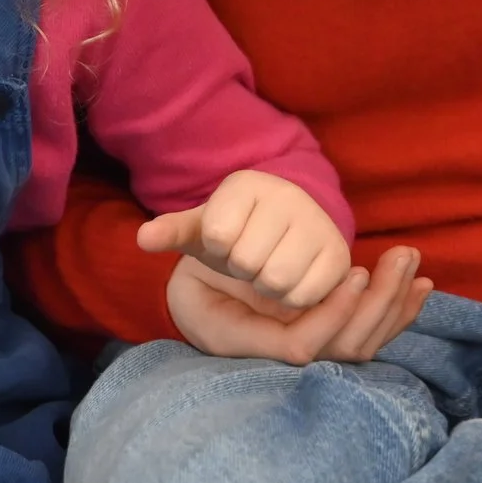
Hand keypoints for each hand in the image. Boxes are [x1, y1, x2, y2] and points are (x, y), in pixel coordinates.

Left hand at [137, 170, 352, 306]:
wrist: (289, 225)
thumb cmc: (238, 228)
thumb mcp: (201, 228)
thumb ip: (172, 232)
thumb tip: (142, 239)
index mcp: (247, 184)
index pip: (218, 236)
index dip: (218, 249)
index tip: (228, 240)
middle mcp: (288, 196)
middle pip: (246, 261)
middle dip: (242, 270)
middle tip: (251, 259)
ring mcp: (318, 223)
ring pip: (276, 280)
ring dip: (265, 285)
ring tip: (269, 269)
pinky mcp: (339, 254)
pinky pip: (305, 294)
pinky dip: (292, 297)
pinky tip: (292, 280)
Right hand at [165, 243, 431, 364]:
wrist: (212, 299)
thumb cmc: (201, 274)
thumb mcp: (189, 252)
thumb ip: (177, 237)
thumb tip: (145, 234)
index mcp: (251, 345)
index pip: (304, 345)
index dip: (332, 314)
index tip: (353, 273)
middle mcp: (287, 355)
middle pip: (345, 348)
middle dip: (379, 308)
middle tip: (401, 260)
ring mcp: (314, 348)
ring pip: (364, 344)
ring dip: (394, 307)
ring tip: (417, 268)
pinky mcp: (334, 338)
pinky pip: (372, 334)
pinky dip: (399, 315)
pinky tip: (423, 288)